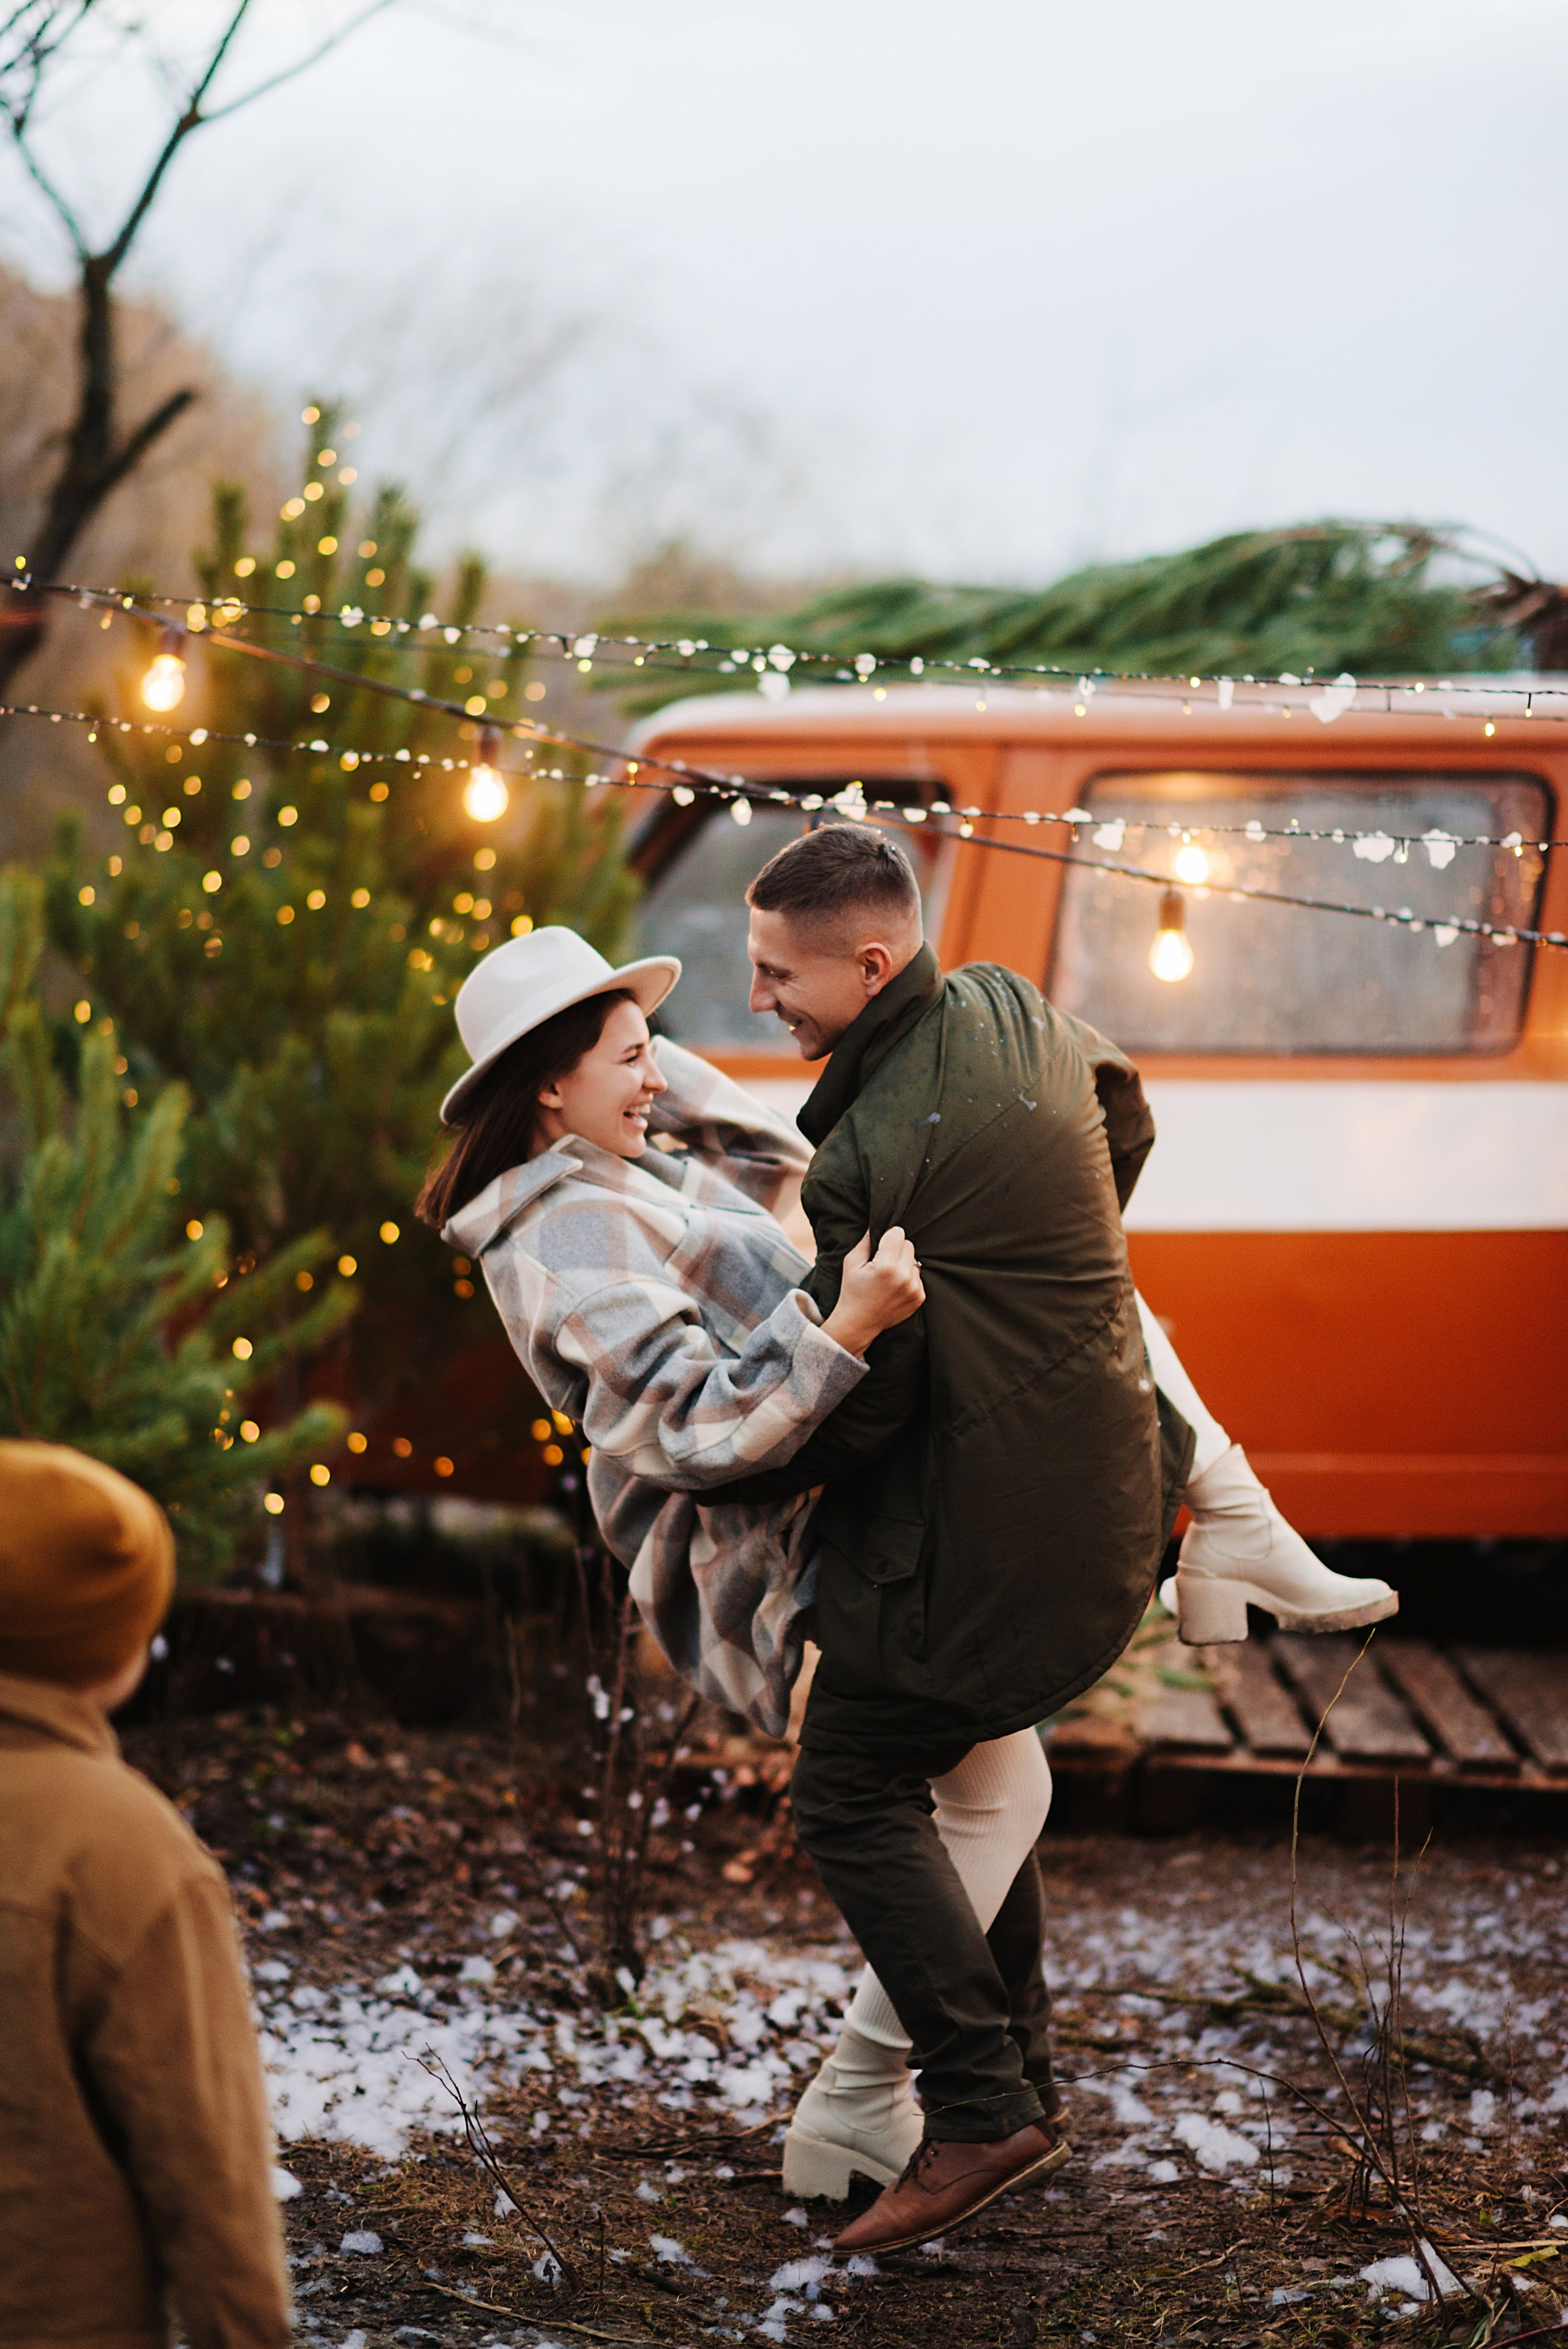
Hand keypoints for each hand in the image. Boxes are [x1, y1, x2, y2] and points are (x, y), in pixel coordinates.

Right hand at [822, 1227, 924, 1357]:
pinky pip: (919, 1276)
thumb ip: (865, 1241)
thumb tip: (876, 1222)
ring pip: (915, 1261)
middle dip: (897, 1249)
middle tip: (883, 1263)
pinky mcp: (920, 1297)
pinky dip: (909, 1278)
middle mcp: (903, 1276)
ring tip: (889, 1277)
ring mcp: (914, 1288)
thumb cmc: (852, 1290)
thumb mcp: (851, 1263)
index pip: (898, 1234)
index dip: (888, 1237)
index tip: (881, 1247)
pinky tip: (895, 1288)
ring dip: (904, 1264)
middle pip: (909, 1245)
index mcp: (886, 1265)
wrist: (859, 1323)